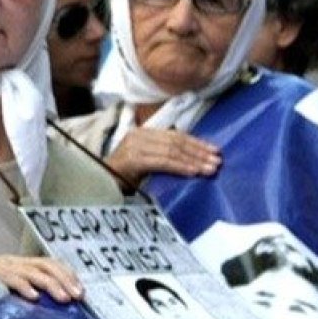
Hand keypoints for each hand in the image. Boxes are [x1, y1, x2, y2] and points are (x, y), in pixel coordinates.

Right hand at [0, 255, 83, 302]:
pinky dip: (23, 287)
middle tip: (76, 296)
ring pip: (31, 271)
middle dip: (63, 279)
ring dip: (50, 285)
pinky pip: (10, 278)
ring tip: (62, 299)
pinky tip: (33, 298)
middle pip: (44, 264)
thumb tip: (56, 312)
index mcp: (18, 265)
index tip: (79, 291)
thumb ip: (29, 301)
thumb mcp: (10, 300)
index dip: (66, 274)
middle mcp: (10, 262)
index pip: (48, 263)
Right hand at [105, 127, 220, 185]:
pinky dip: (180, 167)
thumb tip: (194, 158)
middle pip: (176, 141)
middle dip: (199, 152)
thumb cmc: (124, 176)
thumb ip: (164, 154)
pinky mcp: (133, 159)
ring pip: (172, 151)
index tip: (215, 151)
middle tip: (217, 161)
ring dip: (193, 161)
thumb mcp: (146, 160)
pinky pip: (163, 162)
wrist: (100, 185)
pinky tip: (193, 172)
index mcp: (144, 133)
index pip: (176, 135)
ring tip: (209, 169)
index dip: (197, 143)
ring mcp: (135, 146)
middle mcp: (139, 135)